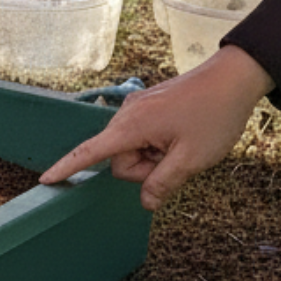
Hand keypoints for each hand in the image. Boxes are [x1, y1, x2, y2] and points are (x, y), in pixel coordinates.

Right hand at [38, 45, 275, 210]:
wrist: (233, 78)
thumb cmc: (214, 116)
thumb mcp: (192, 159)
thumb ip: (162, 183)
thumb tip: (145, 203)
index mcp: (132, 126)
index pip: (90, 152)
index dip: (68, 167)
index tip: (47, 180)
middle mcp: (127, 114)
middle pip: (119, 158)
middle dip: (144, 169)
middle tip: (177, 160)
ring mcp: (136, 107)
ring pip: (132, 148)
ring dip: (154, 156)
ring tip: (183, 145)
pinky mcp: (147, 106)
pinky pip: (142, 135)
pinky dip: (157, 144)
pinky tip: (181, 136)